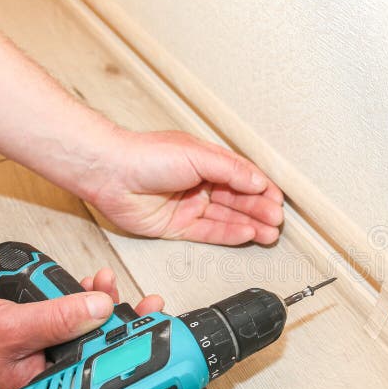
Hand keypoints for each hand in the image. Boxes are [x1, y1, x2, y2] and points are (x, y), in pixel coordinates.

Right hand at [0, 268, 160, 388]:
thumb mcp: (11, 327)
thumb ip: (58, 319)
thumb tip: (101, 308)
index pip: (103, 370)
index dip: (132, 346)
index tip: (154, 323)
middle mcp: (48, 380)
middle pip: (100, 350)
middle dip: (121, 319)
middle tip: (141, 301)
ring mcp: (42, 363)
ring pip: (85, 335)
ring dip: (99, 306)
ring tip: (105, 284)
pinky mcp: (36, 346)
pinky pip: (66, 326)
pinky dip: (76, 306)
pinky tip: (84, 290)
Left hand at [86, 130, 283, 244]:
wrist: (110, 173)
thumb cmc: (145, 155)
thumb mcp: (198, 155)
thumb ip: (231, 170)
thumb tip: (257, 181)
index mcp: (206, 161)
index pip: (242, 177)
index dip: (262, 188)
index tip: (277, 199)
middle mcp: (199, 183)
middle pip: (238, 199)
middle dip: (260, 209)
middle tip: (277, 219)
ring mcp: (188, 205)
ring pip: (227, 218)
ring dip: (250, 224)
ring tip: (269, 232)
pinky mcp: (177, 226)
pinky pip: (209, 232)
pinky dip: (230, 233)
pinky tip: (247, 233)